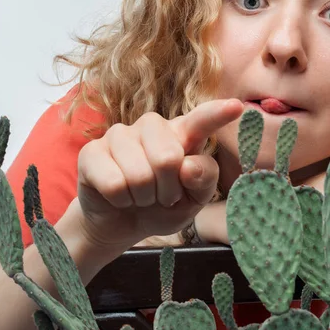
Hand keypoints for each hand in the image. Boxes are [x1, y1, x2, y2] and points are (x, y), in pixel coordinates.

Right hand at [76, 98, 243, 256]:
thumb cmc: (163, 205)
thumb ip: (203, 181)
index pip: (201, 120)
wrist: (120, 222)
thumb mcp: (193, 200)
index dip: (218, 113)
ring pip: (139, 175)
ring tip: (140, 195)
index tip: (237, 107)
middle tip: (163, 195)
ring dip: (143, 198)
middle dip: (167, 190)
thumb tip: (188, 167)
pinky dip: (120, 201)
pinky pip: (114, 184)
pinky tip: (118, 196)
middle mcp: (152, 126)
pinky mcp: (92, 151)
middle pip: (167, 158)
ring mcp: (119, 135)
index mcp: (182, 134)